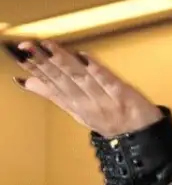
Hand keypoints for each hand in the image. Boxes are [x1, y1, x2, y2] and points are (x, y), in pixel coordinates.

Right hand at [3, 40, 161, 136]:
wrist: (140, 137)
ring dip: (63, 62)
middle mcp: (85, 103)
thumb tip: (27, 80)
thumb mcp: (76, 110)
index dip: (34, 69)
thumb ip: (53, 94)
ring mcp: (103, 99)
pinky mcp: (122, 95)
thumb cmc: (108, 120)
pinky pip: (106, 80)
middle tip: (27, 47)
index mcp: (73, 105)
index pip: (50, 84)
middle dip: (43, 63)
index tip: (19, 54)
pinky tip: (84, 56)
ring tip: (48, 47)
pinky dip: (94, 69)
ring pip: (79, 78)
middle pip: (61, 80)